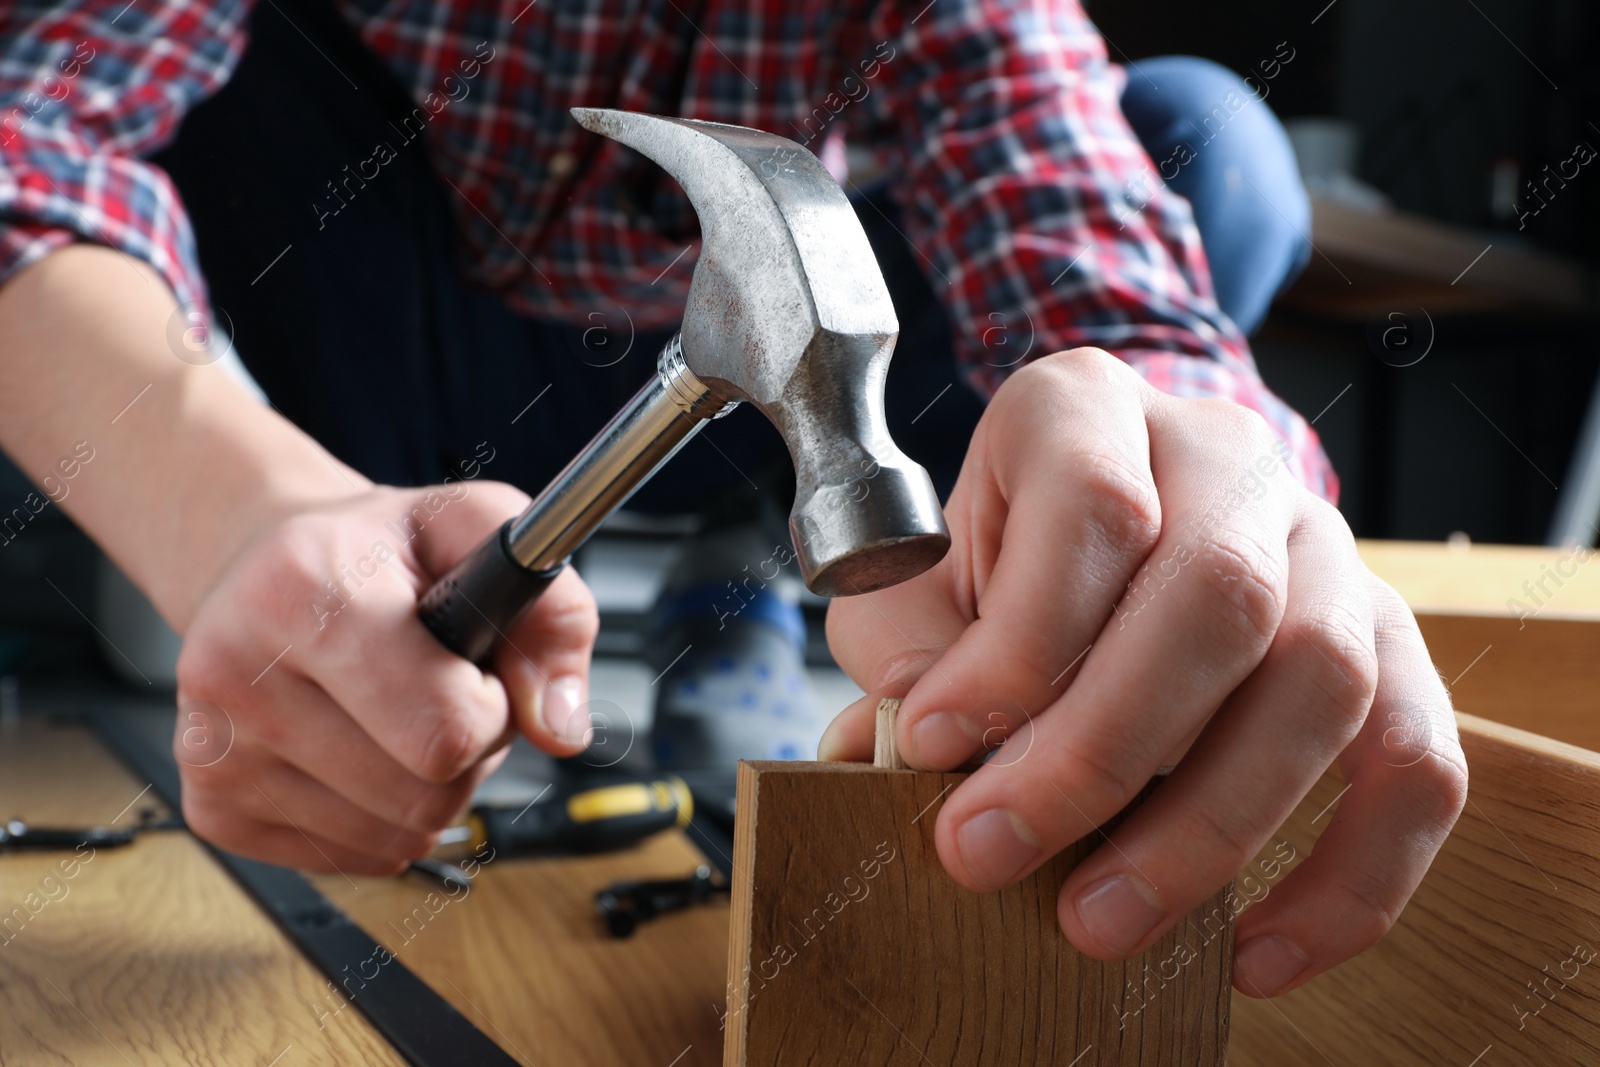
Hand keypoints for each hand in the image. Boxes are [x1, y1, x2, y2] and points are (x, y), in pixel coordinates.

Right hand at [174, 482, 598, 873]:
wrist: (266, 565)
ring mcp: (215, 750)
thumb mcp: (481, 530)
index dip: (491, 708)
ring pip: (397, 836)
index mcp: (299, 588)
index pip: (445, 730)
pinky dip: (383, 816)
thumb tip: (561, 728)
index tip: (472, 666)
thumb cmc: (377, 551)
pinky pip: (357, 857)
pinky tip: (358, 746)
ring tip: (398, 712)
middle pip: (425, 795)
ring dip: (428, 786)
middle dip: (466, 752)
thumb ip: (554, 615)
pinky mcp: (214, 809)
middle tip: (438, 687)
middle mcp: (236, 671)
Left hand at [821, 348, 1466, 997]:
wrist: (1091, 527)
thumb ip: (907, 655)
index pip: (1094, 508)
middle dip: (1099, 752)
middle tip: (989, 855)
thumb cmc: (984, 568)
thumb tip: (921, 758)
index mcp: (1090, 409)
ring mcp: (1323, 545)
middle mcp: (1223, 456)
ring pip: (1323, 680)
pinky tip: (1255, 953)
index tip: (932, 745)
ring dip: (1209, 826)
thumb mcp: (911, 587)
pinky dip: (1346, 878)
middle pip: (1217, 597)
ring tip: (1099, 923)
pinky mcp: (1387, 641)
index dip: (1018, 641)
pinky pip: (1414, 763)